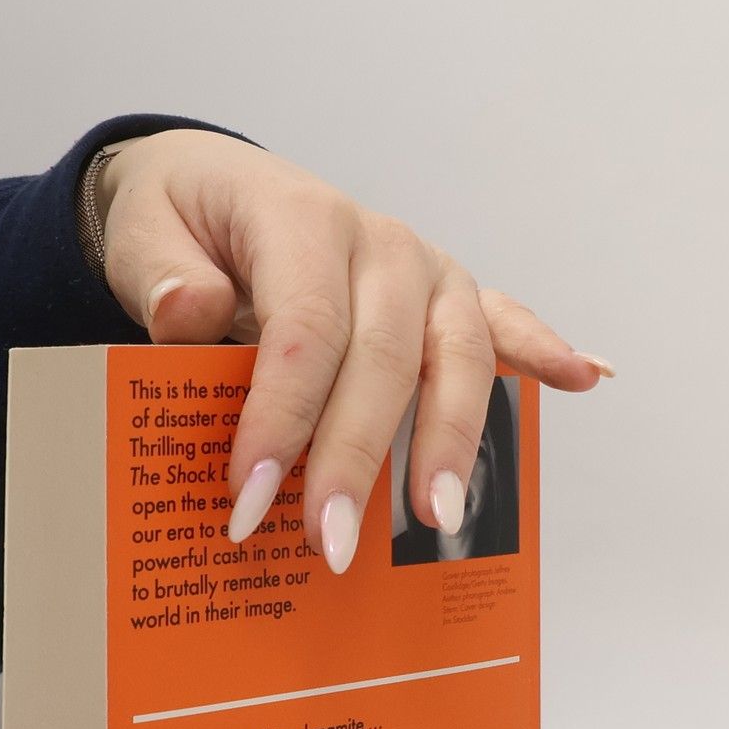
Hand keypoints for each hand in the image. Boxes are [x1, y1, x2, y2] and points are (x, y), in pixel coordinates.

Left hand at [93, 129, 610, 571]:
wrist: (213, 186)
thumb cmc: (180, 221)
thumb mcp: (141, 232)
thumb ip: (162, 273)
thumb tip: (189, 312)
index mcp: (302, 218)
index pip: (304, 329)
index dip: (282, 416)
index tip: (251, 500)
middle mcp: (380, 242)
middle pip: (387, 357)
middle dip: (358, 458)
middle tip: (330, 543)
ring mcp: (428, 268)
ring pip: (458, 355)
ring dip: (452, 441)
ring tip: (437, 519)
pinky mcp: (451, 294)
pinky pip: (506, 323)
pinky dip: (547, 350)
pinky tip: (588, 379)